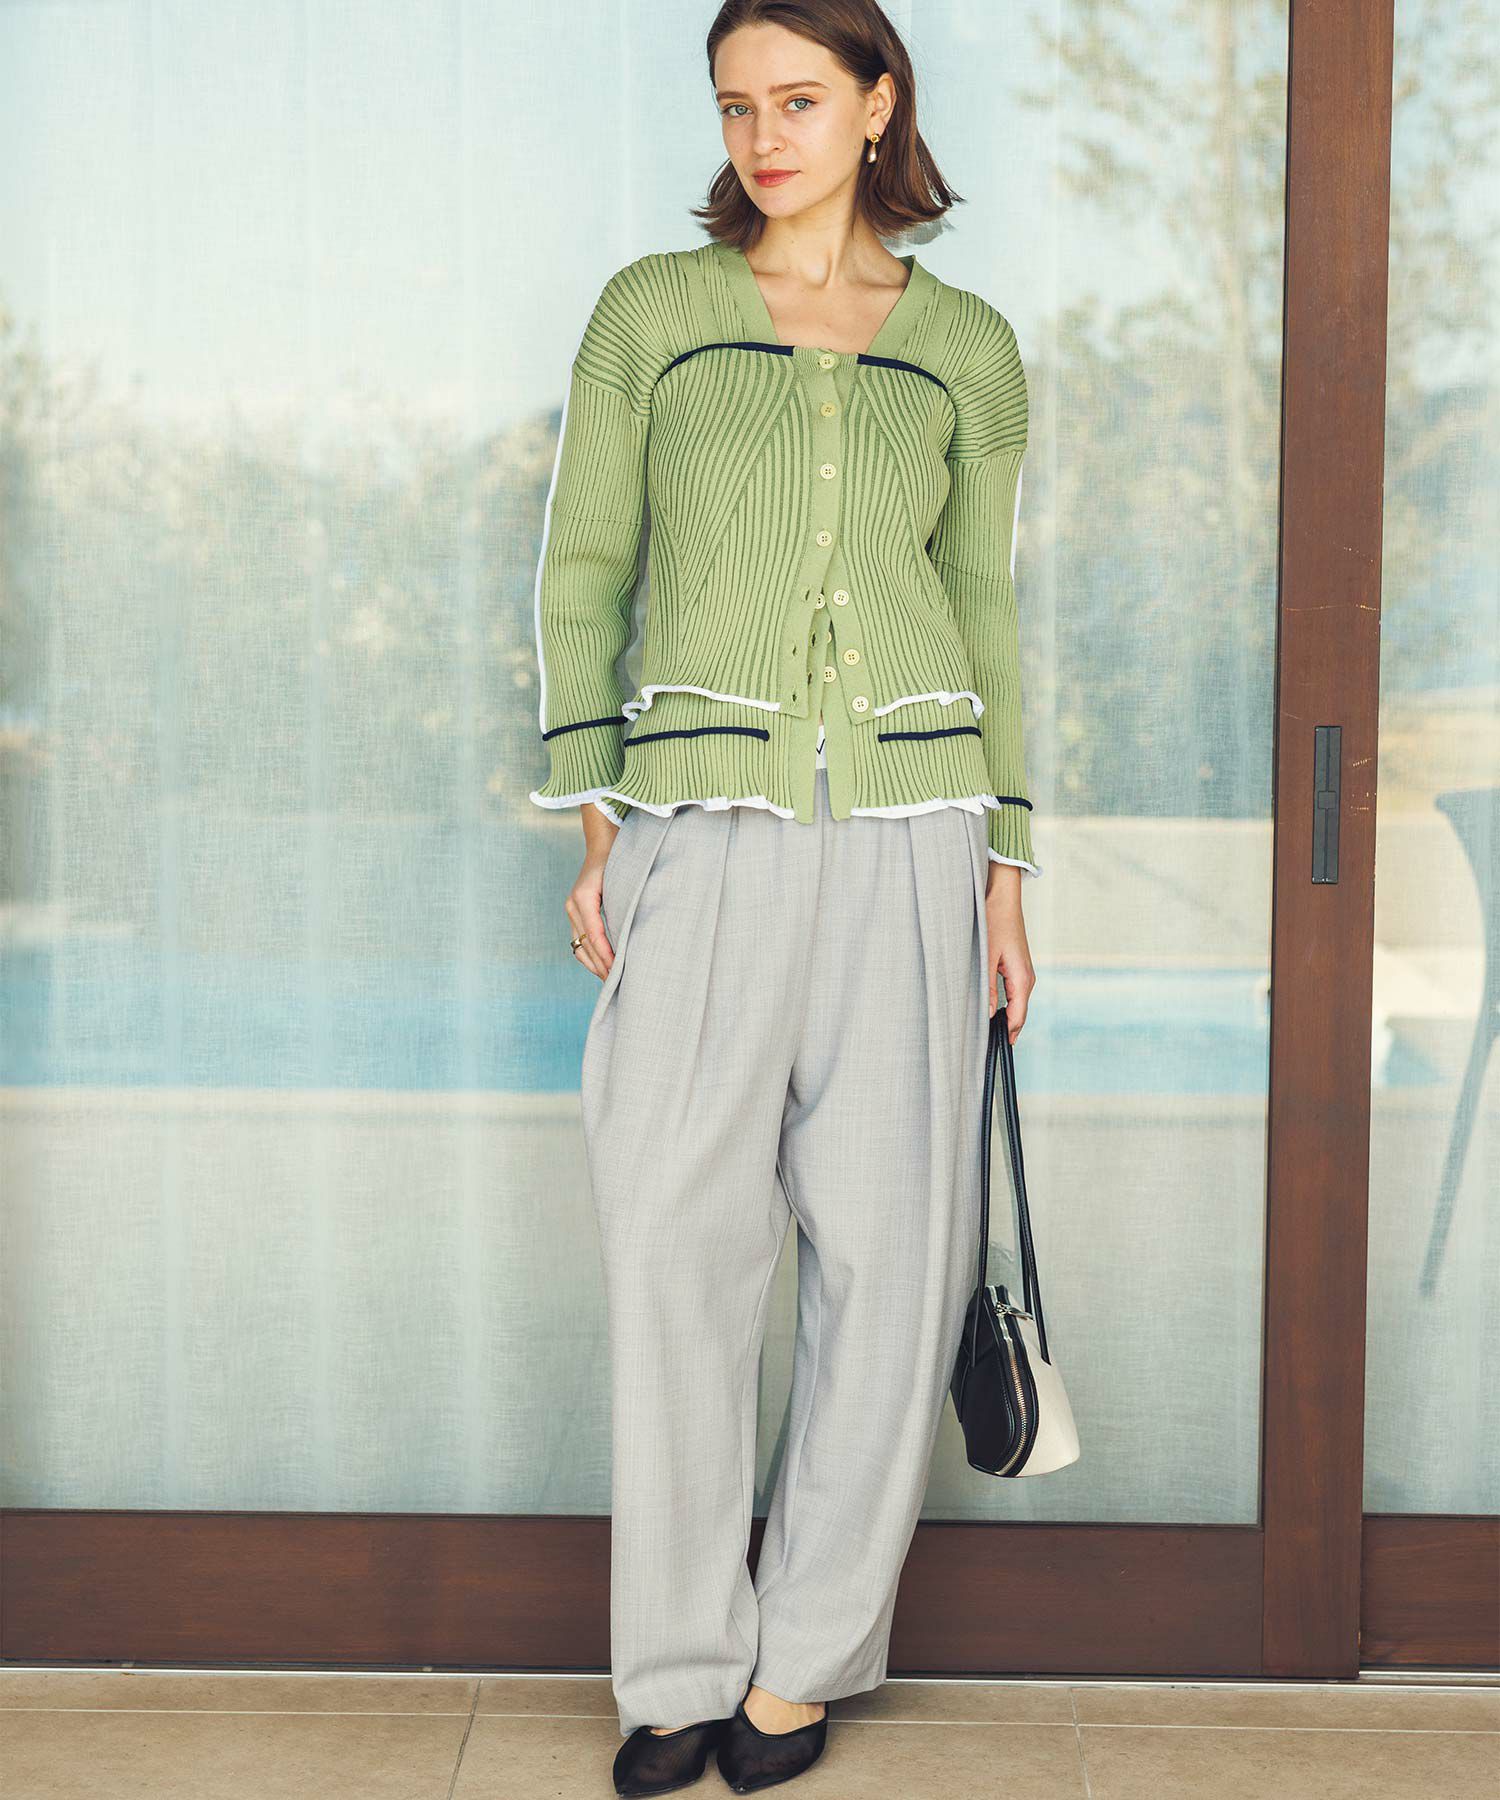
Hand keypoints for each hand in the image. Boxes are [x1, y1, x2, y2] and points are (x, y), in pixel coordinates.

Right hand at [567, 807, 621, 980]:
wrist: (602, 845)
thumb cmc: (618, 861)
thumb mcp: (624, 882)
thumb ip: (625, 907)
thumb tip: (634, 938)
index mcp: (583, 898)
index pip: (594, 934)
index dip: (606, 954)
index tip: (618, 970)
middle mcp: (573, 905)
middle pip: (584, 944)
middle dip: (601, 965)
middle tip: (617, 983)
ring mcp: (571, 910)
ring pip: (579, 946)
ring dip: (594, 964)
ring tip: (610, 981)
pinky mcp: (575, 913)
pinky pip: (579, 941)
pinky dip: (590, 956)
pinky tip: (603, 966)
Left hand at [984, 862, 1035, 1041]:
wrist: (1002, 898)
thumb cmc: (992, 923)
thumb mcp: (984, 957)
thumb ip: (986, 987)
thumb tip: (984, 1014)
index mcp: (1022, 979)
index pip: (1017, 1018)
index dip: (1005, 1035)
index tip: (989, 1049)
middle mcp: (1027, 979)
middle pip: (1018, 1014)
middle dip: (1004, 1030)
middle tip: (984, 1047)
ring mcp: (1023, 973)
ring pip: (1015, 1004)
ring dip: (1003, 1018)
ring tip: (986, 1033)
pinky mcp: (1017, 967)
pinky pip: (1013, 993)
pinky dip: (1004, 1005)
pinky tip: (990, 1011)